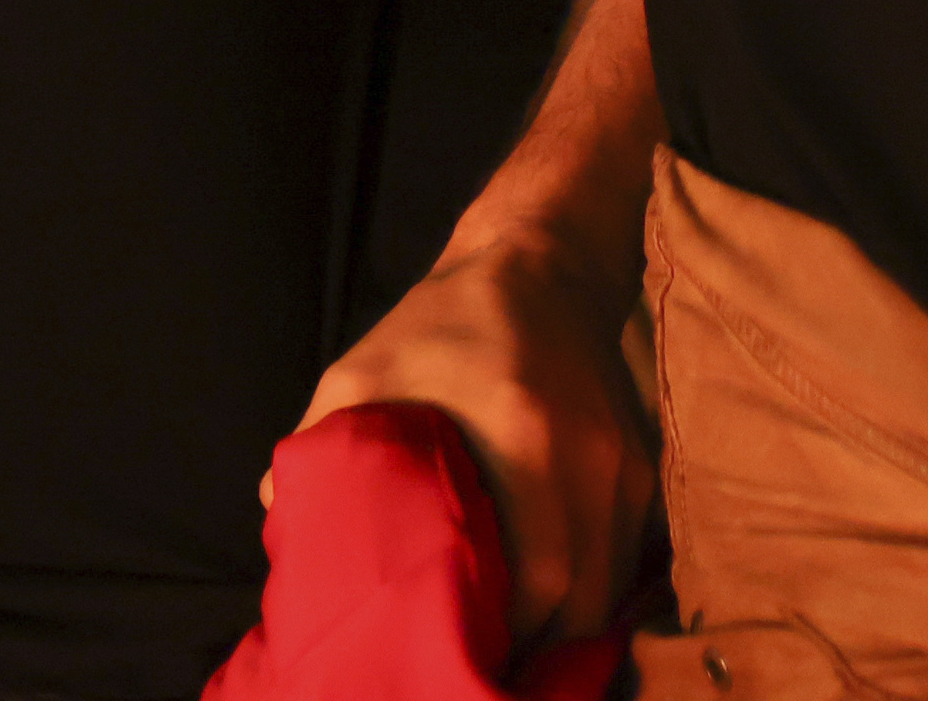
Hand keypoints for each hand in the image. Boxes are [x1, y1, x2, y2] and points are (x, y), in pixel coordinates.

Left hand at [296, 229, 650, 645]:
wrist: (540, 267)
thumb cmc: (442, 326)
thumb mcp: (363, 370)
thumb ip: (322, 446)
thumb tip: (284, 526)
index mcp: (523, 431)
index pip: (539, 577)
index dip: (502, 634)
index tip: (456, 651)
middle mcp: (592, 456)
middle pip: (581, 601)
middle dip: (530, 649)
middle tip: (475, 664)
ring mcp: (627, 465)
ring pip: (609, 590)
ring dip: (562, 630)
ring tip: (506, 648)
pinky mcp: (642, 468)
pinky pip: (625, 558)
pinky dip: (588, 593)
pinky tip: (544, 605)